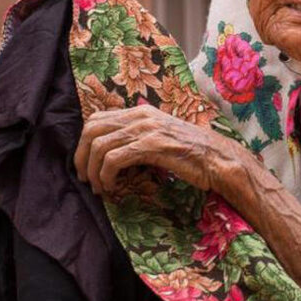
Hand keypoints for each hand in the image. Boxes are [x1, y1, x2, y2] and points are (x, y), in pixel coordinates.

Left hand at [74, 106, 237, 196]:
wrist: (218, 159)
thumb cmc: (192, 155)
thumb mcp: (161, 138)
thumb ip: (138, 138)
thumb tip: (113, 153)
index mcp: (140, 112)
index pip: (97, 119)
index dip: (84, 143)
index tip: (86, 165)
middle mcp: (140, 116)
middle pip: (91, 130)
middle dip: (81, 156)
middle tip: (85, 179)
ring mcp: (146, 129)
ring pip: (99, 145)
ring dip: (93, 171)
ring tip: (99, 188)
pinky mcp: (151, 145)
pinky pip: (113, 159)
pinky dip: (106, 176)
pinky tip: (112, 187)